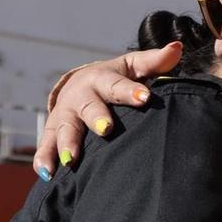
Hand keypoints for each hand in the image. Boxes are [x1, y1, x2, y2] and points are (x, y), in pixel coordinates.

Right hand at [32, 43, 182, 176]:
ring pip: (64, 129)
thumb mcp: (132, 67)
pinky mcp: (52, 133)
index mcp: (102, 79)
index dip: (130, 91)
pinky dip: (44, 159)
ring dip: (66, 144)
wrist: (79, 85)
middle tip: (106, 129)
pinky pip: (46, 146)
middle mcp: (81, 97)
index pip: (117, 85)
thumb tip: (177, 48)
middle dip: (96, 118)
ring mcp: (64, 115)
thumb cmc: (115, 79)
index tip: (144, 97)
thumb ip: (155, 62)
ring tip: (70, 160)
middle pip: (89, 108)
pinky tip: (46, 174)